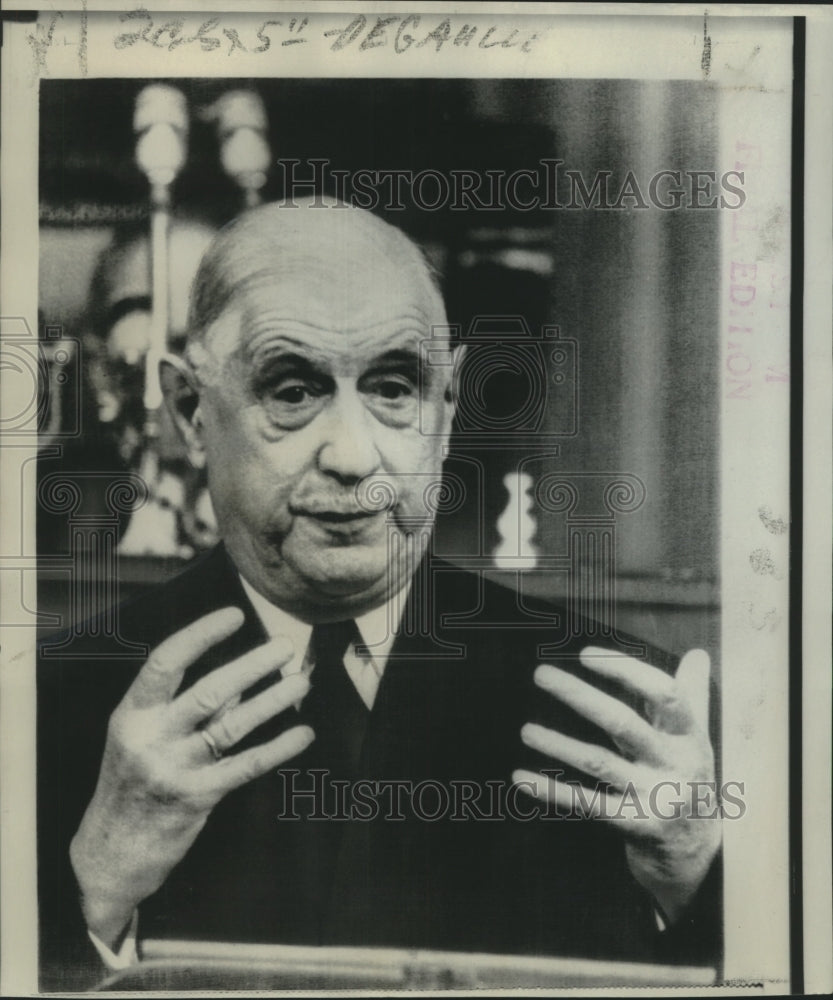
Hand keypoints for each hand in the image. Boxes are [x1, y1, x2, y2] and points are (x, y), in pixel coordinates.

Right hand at [70, 607, 313, 948]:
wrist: (110, 855)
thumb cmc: (132, 785)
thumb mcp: (145, 738)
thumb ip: (190, 708)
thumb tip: (243, 675)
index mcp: (132, 715)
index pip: (165, 663)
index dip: (200, 635)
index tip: (234, 615)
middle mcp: (150, 739)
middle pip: (208, 692)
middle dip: (252, 665)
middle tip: (285, 646)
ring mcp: (173, 769)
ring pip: (231, 726)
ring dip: (272, 701)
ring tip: (302, 682)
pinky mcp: (196, 798)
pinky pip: (245, 766)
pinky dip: (277, 748)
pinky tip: (302, 734)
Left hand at [513, 646, 720, 923]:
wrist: (702, 856)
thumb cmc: (691, 781)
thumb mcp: (697, 738)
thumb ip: (692, 695)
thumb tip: (697, 653)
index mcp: (689, 736)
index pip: (662, 693)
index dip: (626, 669)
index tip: (586, 654)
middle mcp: (676, 764)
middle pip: (623, 723)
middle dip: (580, 696)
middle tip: (541, 674)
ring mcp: (656, 798)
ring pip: (600, 764)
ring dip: (559, 745)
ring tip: (526, 731)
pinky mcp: (636, 828)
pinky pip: (588, 805)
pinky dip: (552, 791)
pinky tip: (521, 777)